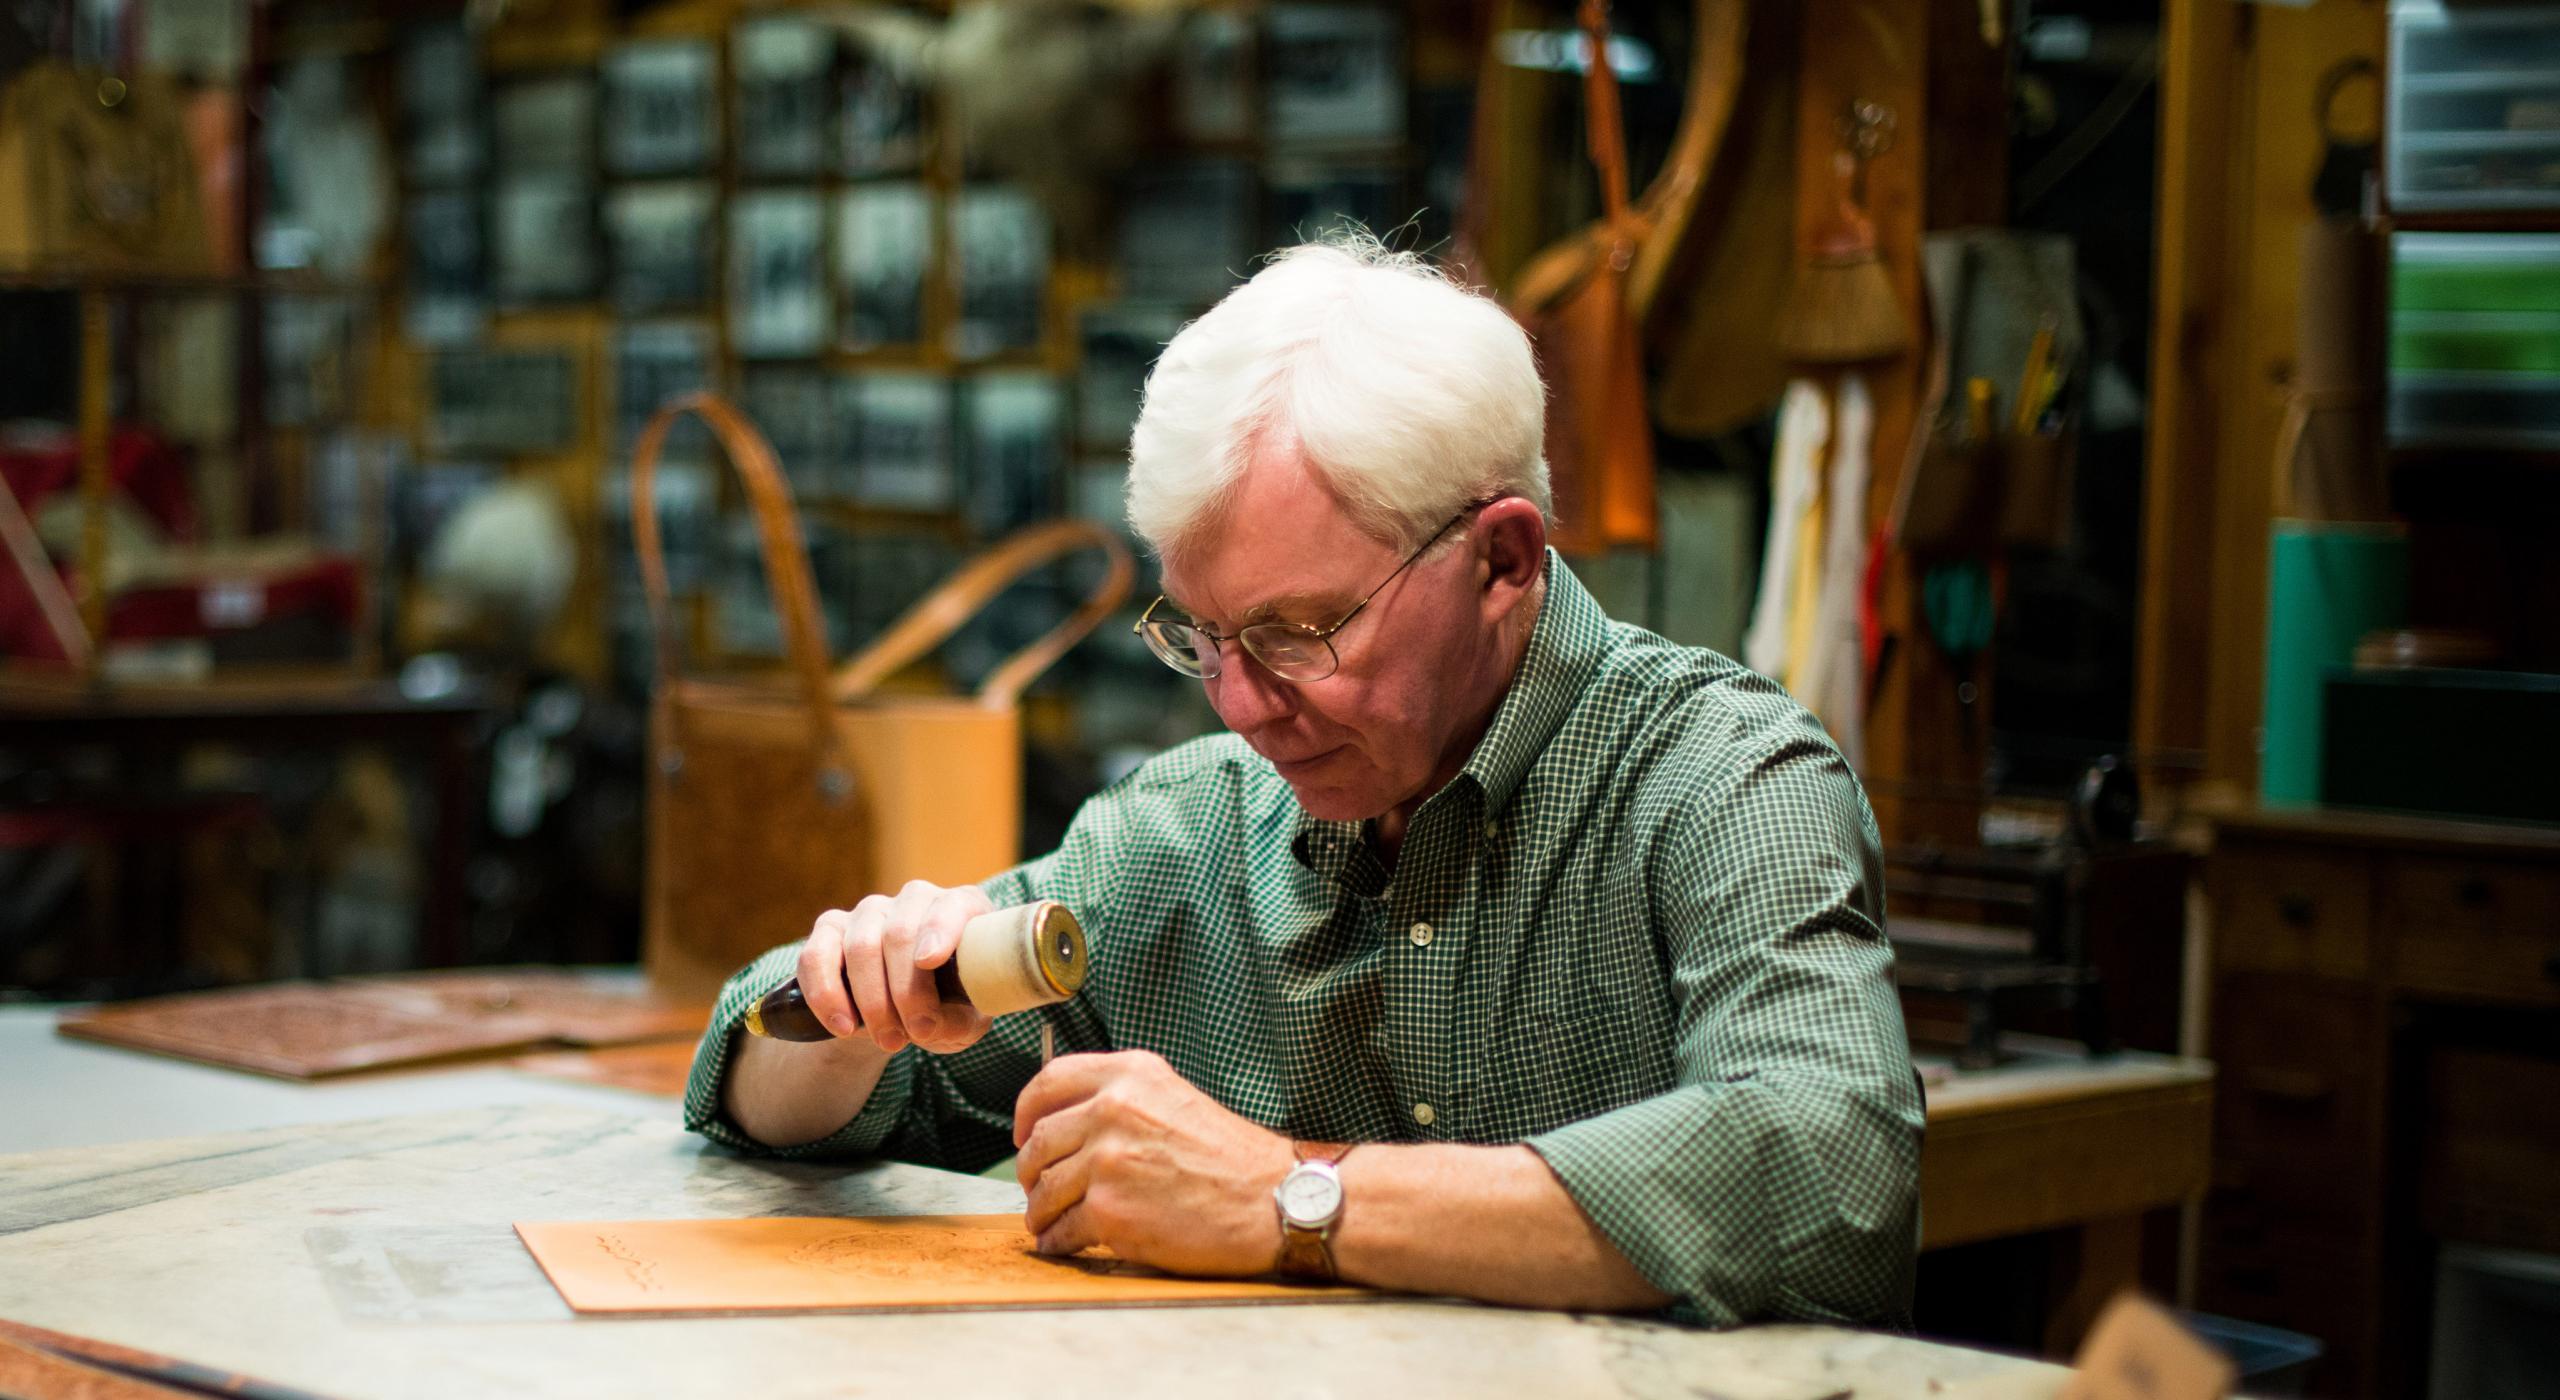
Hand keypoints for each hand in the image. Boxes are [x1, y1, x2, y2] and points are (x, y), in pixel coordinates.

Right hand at [793, 881, 994, 1055]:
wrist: (903, 1016)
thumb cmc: (947, 1009)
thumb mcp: (965, 1021)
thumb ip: (959, 1021)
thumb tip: (934, 1023)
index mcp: (961, 910)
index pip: (952, 906)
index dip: (939, 929)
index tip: (928, 960)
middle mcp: (915, 900)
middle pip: (900, 933)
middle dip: (907, 991)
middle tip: (919, 1032)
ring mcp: (871, 910)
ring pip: (861, 946)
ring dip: (873, 1001)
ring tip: (889, 1040)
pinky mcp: (830, 928)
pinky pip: (816, 955)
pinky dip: (826, 994)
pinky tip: (843, 1027)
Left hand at [1013, 1050, 1293, 1276]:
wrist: (1271, 1200)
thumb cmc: (1230, 1157)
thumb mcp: (1174, 1098)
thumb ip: (1121, 1099)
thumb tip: (1065, 1121)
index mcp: (1130, 1075)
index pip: (1048, 1082)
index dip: (1026, 1111)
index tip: (1024, 1133)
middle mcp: (1113, 1110)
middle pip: (1038, 1141)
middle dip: (1031, 1171)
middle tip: (1039, 1186)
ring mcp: (1108, 1161)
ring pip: (1043, 1189)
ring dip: (1041, 1211)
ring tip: (1050, 1221)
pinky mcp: (1110, 1211)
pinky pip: (1060, 1229)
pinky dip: (1057, 1240)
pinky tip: (1065, 1243)